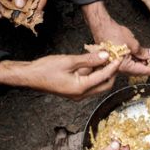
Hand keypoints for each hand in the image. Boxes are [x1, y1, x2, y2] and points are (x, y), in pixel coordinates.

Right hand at [0, 52, 121, 100]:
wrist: (30, 76)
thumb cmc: (45, 69)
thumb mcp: (69, 61)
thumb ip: (89, 59)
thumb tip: (105, 55)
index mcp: (81, 88)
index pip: (104, 77)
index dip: (113, 66)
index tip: (119, 57)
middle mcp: (81, 94)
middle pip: (105, 85)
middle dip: (111, 72)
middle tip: (114, 58)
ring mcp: (78, 94)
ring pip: (98, 85)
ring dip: (103, 73)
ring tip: (105, 58)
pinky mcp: (74, 91)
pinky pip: (89, 84)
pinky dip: (94, 74)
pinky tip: (94, 62)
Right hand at [81, 2, 149, 76]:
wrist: (101, 26)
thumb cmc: (113, 34)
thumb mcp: (133, 43)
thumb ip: (143, 52)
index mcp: (123, 66)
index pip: (142, 71)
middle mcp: (119, 68)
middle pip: (138, 71)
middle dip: (149, 67)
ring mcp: (117, 64)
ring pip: (133, 67)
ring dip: (143, 63)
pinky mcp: (115, 59)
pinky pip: (128, 62)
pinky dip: (136, 60)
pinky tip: (142, 56)